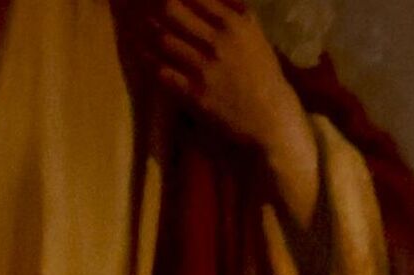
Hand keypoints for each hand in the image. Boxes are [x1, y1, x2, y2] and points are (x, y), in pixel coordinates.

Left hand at [144, 0, 319, 220]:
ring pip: (163, 39)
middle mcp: (217, 42)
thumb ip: (238, 11)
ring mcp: (205, 68)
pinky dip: (150, 61)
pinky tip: (143, 54)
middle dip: (155, 6)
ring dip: (148, 31)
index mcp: (233, 24)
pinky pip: (163, 72)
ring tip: (140, 27)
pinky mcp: (196, 93)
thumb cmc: (266, 79)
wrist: (273, 123)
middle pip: (171, 10)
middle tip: (143, 4)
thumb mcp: (257, 38)